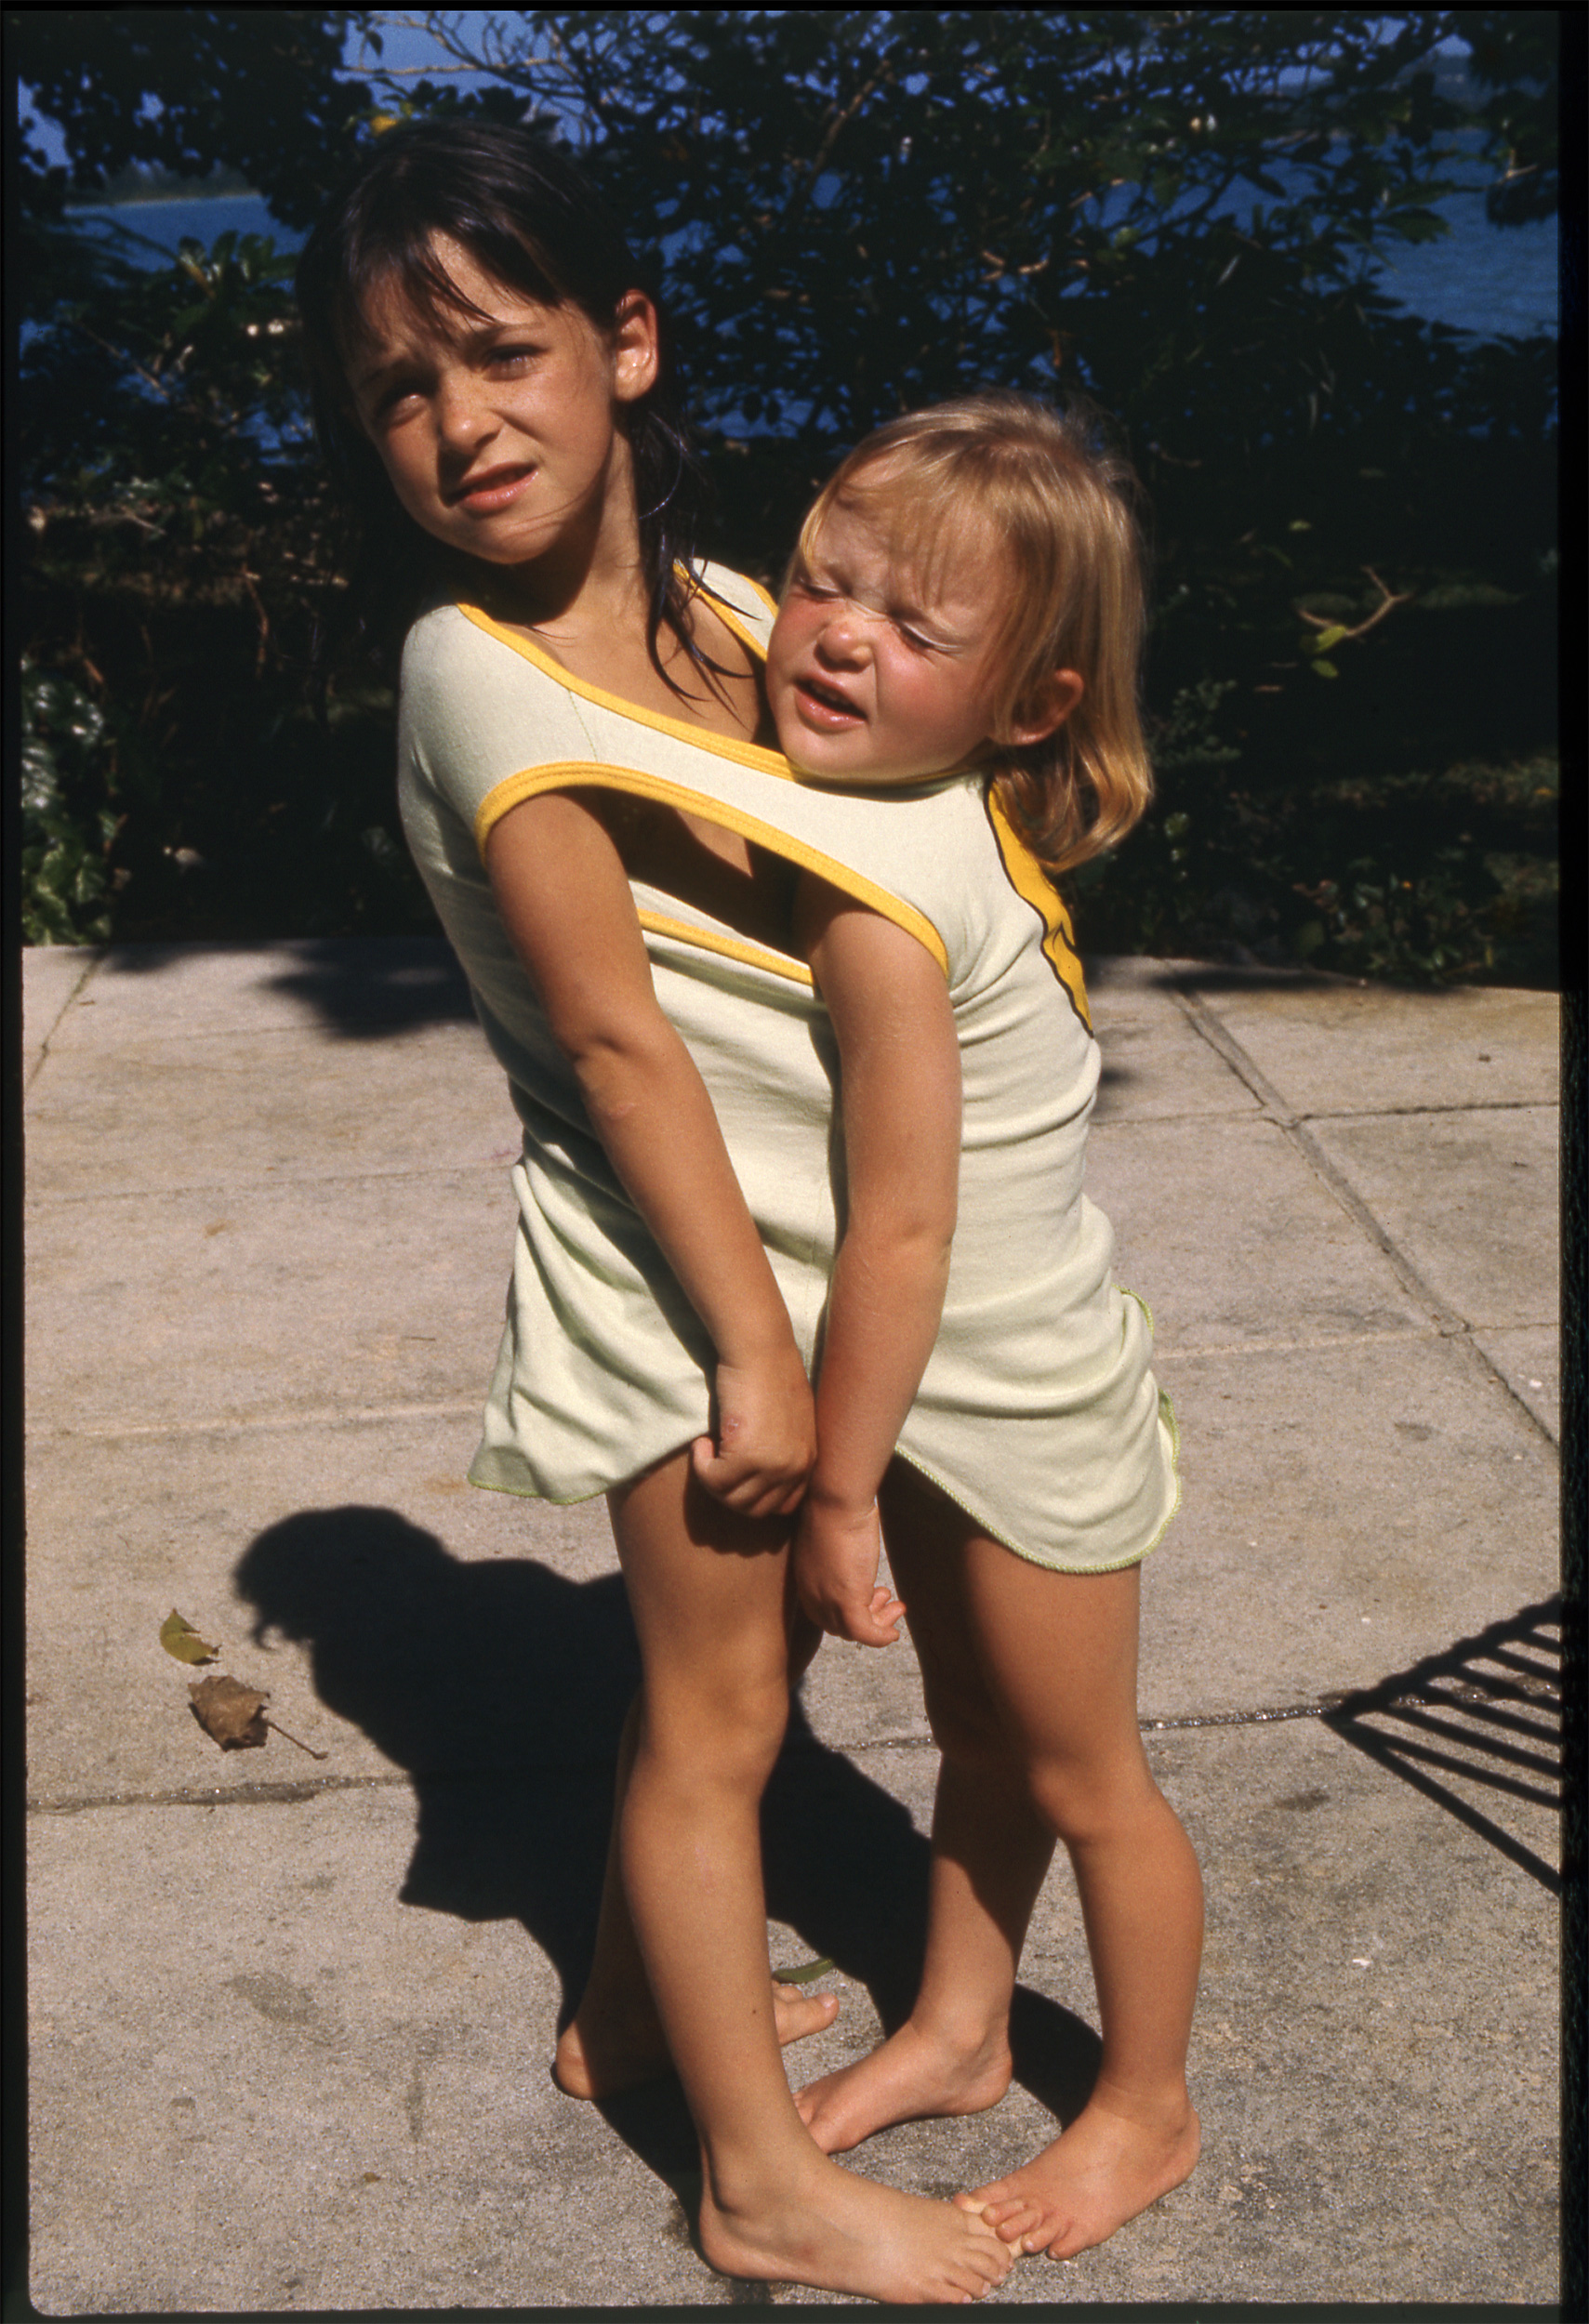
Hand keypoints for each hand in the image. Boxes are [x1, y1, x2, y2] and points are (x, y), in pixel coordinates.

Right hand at [690, 1345, 815, 1517]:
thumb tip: (754, 1478)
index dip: (754, 1496)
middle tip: (716, 1463)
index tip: (736, 1473)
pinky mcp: (748, 1456)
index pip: (782, 1507)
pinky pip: (714, 1481)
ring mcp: (774, 1465)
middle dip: (729, 1492)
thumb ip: (780, 1450)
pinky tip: (701, 1441)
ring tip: (709, 1448)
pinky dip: (701, 1466)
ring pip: (732, 1500)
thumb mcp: (788, 1420)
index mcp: (808, 1460)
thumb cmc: (769, 1374)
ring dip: (713, 1479)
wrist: (760, 1349)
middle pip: (754, 1510)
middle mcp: (796, 1467)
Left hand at [794, 1495, 905, 1645]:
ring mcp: (827, 1600)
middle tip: (888, 1601)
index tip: (874, 1596)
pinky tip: (894, 1633)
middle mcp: (812, 1594)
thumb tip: (854, 1555)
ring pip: (852, 1631)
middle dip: (867, 1616)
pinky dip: (880, 1638)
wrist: (836, 1502)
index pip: (825, 1611)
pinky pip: (864, 1633)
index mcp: (806, 1579)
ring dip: (878, 1623)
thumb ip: (838, 1556)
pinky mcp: (845, 1602)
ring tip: (897, 1607)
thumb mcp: (833, 1538)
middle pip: (838, 1624)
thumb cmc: (837, 1509)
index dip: (850, 1609)